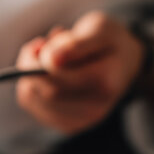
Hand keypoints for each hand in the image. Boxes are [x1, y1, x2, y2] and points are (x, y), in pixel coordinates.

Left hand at [15, 11, 146, 134]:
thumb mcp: (100, 29)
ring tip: (47, 57)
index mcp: (104, 83)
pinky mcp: (68, 124)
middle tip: (40, 45)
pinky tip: (46, 73)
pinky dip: (30, 84)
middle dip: (31, 66)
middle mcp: (95, 109)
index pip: (55, 81)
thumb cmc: (109, 41)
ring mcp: (81, 121)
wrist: (125, 62)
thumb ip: (76, 44)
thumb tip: (50, 60)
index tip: (40, 43)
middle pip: (43, 92)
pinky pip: (31, 104)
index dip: (36, 62)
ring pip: (31, 98)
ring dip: (28, 74)